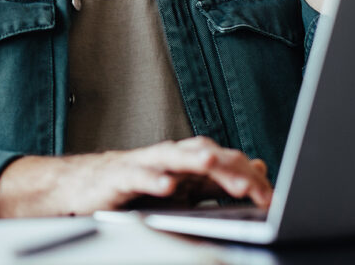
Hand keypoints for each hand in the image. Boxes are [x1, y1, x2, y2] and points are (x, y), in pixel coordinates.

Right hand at [0, 136, 271, 217]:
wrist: (83, 186)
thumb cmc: (136, 187)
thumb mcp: (183, 188)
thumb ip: (219, 181)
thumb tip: (258, 168)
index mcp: (189, 161)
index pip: (226, 164)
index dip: (249, 179)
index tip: (271, 198)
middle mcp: (170, 157)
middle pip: (206, 155)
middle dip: (229, 170)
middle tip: (253, 186)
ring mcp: (145, 164)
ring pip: (174, 157)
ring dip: (194, 161)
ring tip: (212, 165)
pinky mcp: (120, 177)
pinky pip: (138, 176)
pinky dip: (153, 179)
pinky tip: (167, 185)